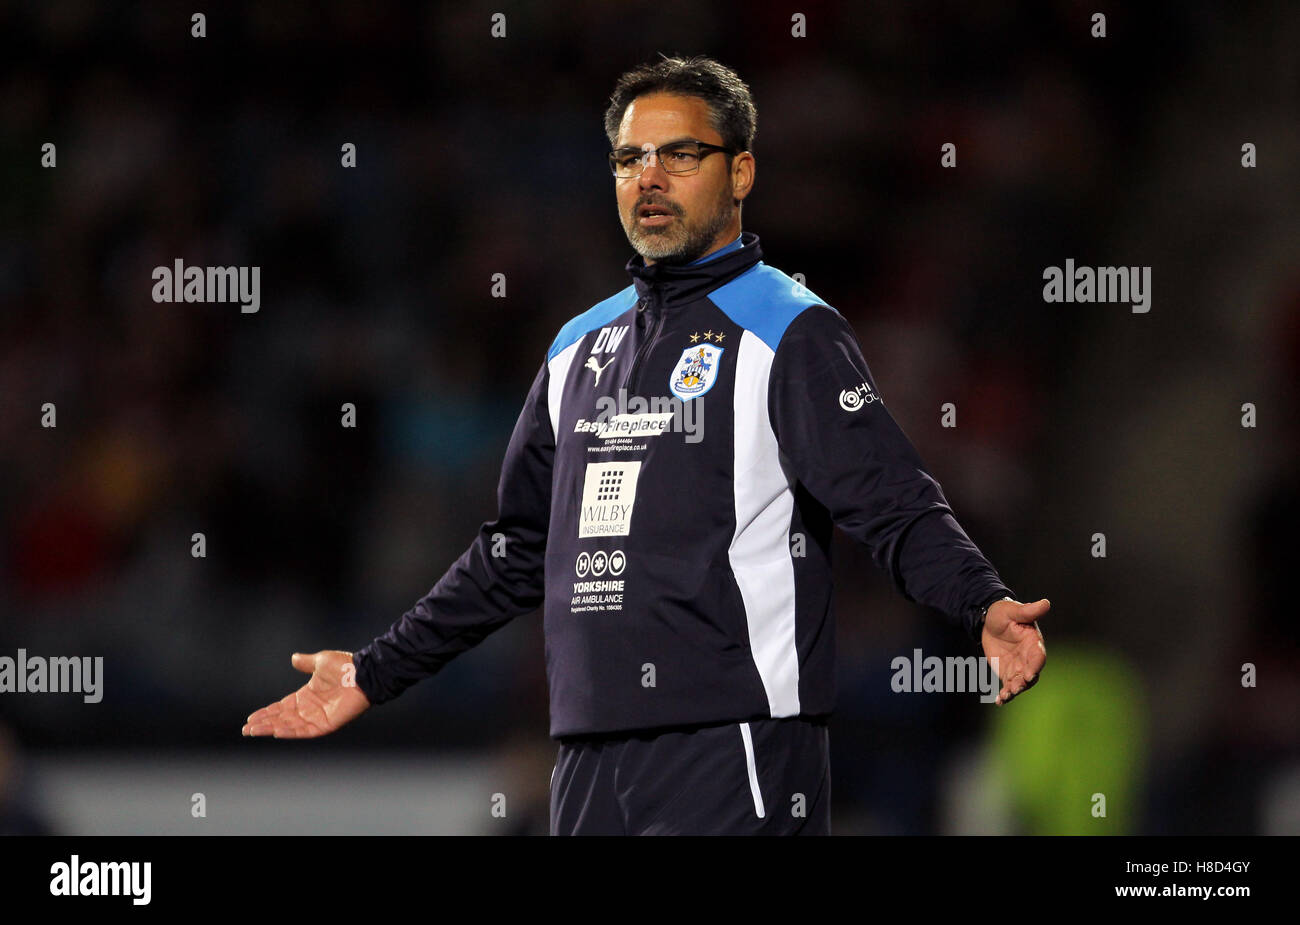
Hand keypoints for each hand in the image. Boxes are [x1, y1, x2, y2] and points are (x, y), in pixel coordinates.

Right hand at [242, 650, 370, 737]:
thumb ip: (306, 662)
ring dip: (271, 728)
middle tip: (245, 729)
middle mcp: (310, 708)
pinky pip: (305, 730)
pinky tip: (276, 731)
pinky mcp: (326, 724)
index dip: (266, 712)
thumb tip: (294, 658)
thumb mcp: (321, 661)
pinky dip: (290, 732)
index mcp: (307, 695)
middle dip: (263, 723)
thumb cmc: (346, 665)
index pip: (281, 707)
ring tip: (253, 731)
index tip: (250, 717)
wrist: (365, 672)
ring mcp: (318, 717)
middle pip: (281, 719)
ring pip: (289, 726)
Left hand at [981, 599, 1047, 705]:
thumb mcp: (1013, 610)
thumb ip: (1028, 610)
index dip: (1035, 666)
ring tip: (1006, 695)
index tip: (1028, 674)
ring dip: (1015, 690)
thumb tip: (1046, 603)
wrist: (987, 621)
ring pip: (1021, 682)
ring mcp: (1019, 666)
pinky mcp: (1008, 673)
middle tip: (1015, 687)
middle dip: (1024, 682)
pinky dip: (1006, 695)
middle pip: (1031, 673)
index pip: (1038, 656)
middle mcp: (1029, 657)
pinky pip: (1009, 686)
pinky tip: (999, 701)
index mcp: (1033, 642)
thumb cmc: (1003, 613)